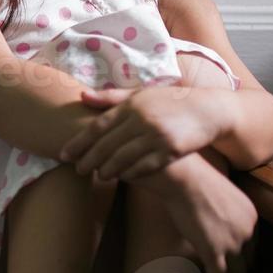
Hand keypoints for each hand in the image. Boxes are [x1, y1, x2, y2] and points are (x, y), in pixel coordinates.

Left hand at [59, 83, 232, 181]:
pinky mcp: (171, 149)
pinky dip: (131, 173)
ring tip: (98, 176)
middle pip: (107, 144)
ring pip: (124, 157)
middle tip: (77, 170)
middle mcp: (142, 119)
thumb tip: (81, 96)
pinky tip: (121, 177)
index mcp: (131, 105)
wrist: (208, 109)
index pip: (98, 126)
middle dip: (89, 159)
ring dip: (108, 169)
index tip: (64, 154)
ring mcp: (157, 135)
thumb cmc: (169, 101)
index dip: (79, 142)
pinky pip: (145, 165)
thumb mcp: (141, 94)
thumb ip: (111, 97)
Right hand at [132, 155, 257, 272]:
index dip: (242, 255)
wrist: (185, 180)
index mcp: (251, 217)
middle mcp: (247, 232)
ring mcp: (232, 244)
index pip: (252, 245)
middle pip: (248, 262)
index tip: (231, 260)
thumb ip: (222, 212)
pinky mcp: (214, 252)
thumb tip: (209, 217)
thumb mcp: (219, 195)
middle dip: (237, 270)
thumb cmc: (195, 179)